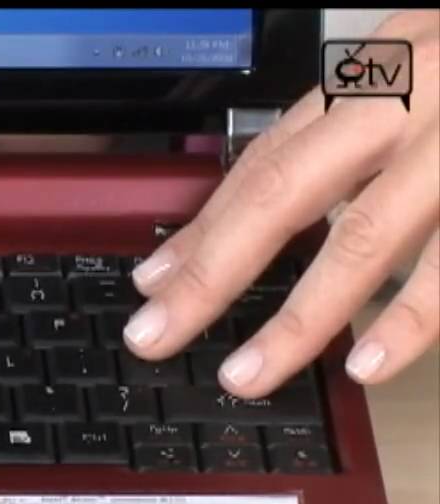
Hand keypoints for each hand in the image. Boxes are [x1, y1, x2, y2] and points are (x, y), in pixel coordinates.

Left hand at [124, 10, 438, 396]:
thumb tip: (266, 205)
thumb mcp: (421, 68)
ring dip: (300, 314)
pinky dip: (416, 314)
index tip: (152, 281)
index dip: (204, 225)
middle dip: (213, 271)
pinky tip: (369, 363)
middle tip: (155, 334)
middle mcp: (412, 101)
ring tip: (248, 373)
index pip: (266, 161)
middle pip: (287, 193)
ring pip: (368, 236)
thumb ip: (353, 133)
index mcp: (379, 77)